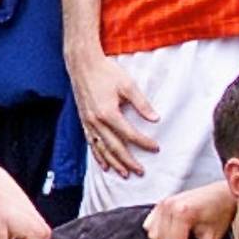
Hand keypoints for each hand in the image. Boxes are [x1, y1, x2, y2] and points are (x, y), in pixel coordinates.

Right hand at [70, 50, 159, 178]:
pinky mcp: (84, 121)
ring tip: (124, 174)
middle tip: (140, 171)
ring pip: (101, 149)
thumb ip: (141, 103)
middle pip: (114, 147)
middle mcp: (96, 121)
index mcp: (108, 112)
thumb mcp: (128, 85)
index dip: (144, 142)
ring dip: (113, 163)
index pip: (129, 134)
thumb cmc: (106, 72)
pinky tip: (104, 164)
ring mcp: (88, 122)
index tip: (156, 148)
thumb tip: (155, 118)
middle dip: (128, 161)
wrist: (83, 64)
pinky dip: (98, 156)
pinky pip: (91, 143)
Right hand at [143, 180, 234, 238]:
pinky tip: (175, 231)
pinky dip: (160, 233)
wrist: (222, 195)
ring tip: (186, 237)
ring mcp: (161, 204)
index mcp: (182, 212)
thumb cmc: (220, 214)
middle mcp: (168, 206)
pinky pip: (149, 226)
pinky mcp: (158, 204)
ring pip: (154, 235)